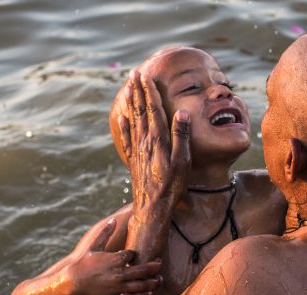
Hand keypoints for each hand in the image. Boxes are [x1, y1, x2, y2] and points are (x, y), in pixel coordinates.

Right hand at [67, 218, 162, 294]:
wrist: (73, 283)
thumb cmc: (83, 263)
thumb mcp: (93, 246)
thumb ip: (105, 233)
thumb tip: (113, 220)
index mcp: (114, 260)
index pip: (132, 255)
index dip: (134, 254)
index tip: (134, 254)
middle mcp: (118, 274)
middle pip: (142, 270)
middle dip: (154, 267)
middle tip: (160, 264)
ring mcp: (118, 287)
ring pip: (141, 286)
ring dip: (152, 283)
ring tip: (159, 280)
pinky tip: (148, 293)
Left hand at [116, 71, 190, 258]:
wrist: (152, 208)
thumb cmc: (171, 186)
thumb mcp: (183, 161)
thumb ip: (181, 136)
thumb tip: (181, 113)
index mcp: (158, 139)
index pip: (153, 109)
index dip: (149, 92)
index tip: (146, 77)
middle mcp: (145, 141)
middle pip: (141, 111)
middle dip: (138, 92)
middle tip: (134, 75)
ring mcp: (137, 150)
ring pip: (133, 120)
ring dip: (132, 103)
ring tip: (129, 88)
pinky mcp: (134, 160)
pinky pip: (127, 138)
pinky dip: (125, 125)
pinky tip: (123, 117)